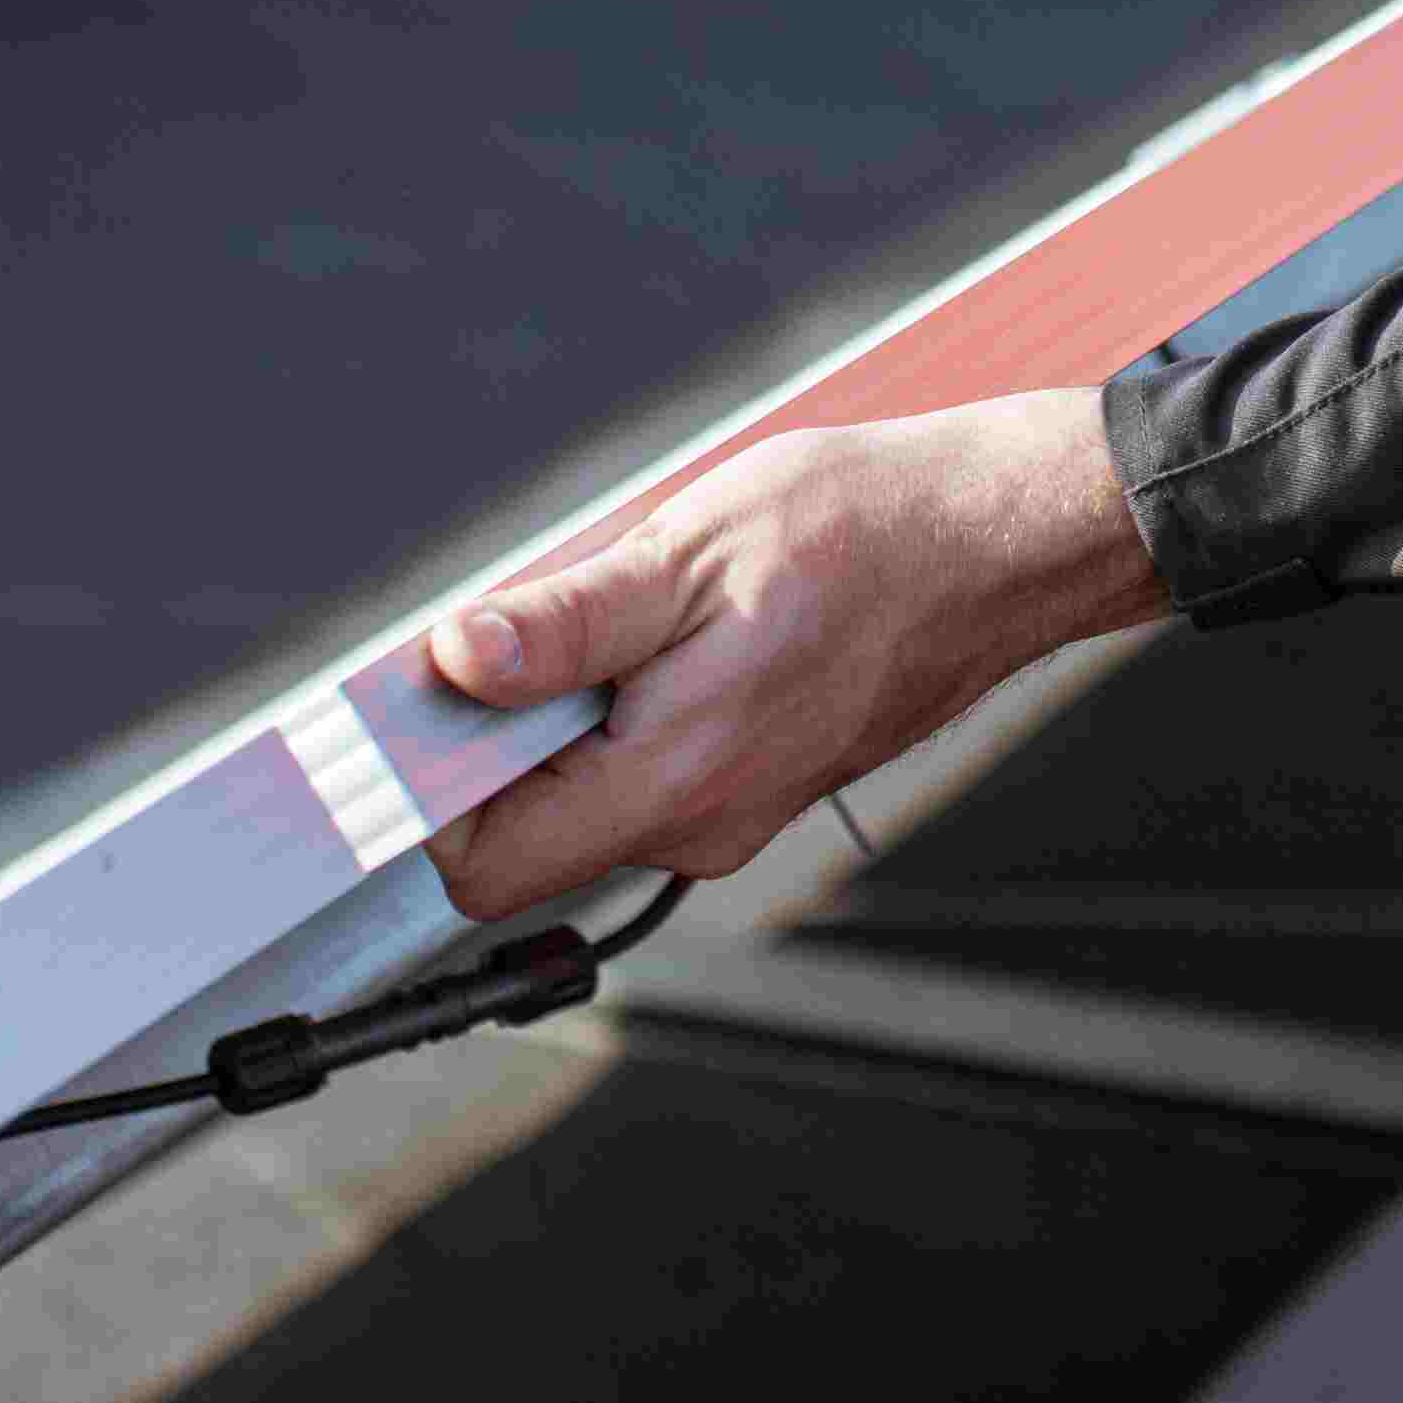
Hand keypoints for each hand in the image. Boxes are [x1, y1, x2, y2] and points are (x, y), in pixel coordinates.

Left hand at [416, 390, 1170, 916]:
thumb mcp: (688, 551)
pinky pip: (641, 771)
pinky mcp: (751, 782)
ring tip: (620, 610)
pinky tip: (667, 628)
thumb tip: (455, 661)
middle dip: (488, 742)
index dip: (421, 793)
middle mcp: (698, 826)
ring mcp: (729, 812)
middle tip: (513, 630)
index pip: (483, 867)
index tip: (404, 709)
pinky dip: (616, 711)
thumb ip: (562, 623)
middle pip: (523, 835)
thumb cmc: (867, 535)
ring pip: (581, 795)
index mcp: (671, 782)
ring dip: (557, 717)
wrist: (998, 546)